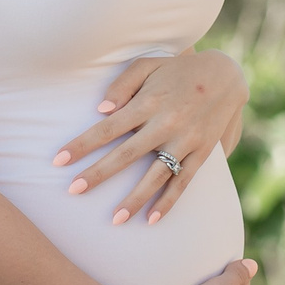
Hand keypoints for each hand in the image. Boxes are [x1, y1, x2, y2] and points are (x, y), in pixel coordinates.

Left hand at [52, 50, 247, 224]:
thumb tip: (101, 110)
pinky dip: (168, 201)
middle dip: (98, 174)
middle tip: (73, 190)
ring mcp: (185, 140)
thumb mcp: (148, 65)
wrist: (226, 74)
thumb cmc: (178, 68)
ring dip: (134, 198)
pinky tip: (152, 220)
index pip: (107, 127)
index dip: (82, 144)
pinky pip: (183, 181)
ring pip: (155, 175)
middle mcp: (165, 123)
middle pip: (126, 154)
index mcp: (148, 102)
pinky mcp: (201, 152)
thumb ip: (122, 84)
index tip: (58, 160)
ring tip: (114, 219)